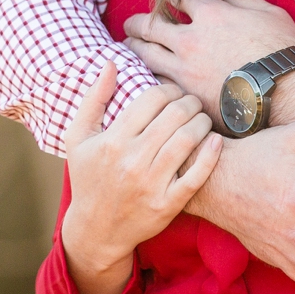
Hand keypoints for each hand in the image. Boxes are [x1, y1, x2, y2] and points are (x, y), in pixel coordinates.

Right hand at [61, 63, 221, 293]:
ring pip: (188, 140)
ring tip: (202, 118)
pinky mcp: (168, 205)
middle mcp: (132, 161)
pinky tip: (215, 141)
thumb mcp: (78, 137)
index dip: (168, 88)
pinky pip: (197, 175)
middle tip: (192, 102)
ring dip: (202, 122)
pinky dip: (211, 154)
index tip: (173, 91)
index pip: (151, 99)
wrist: (96, 230)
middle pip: (174, 115)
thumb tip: (111, 63)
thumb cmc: (89, 178)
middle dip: (189, 102)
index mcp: (111, 141)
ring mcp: (151, 184)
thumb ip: (94, 98)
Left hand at [122, 0, 294, 108]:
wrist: (290, 95)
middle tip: (130, 24)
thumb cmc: (283, 51)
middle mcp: (191, 41)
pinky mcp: (189, 97)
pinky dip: (149, 77)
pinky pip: (158, 83)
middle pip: (150, 25)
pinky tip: (145, 76)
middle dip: (137, 22)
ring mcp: (186, 71)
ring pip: (146, 55)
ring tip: (128, 47)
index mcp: (211, 15)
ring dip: (134, 48)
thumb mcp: (267, 13)